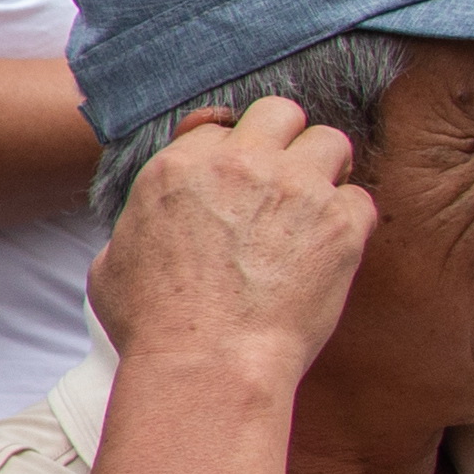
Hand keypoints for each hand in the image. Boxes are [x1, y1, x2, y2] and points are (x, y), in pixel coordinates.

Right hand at [89, 95, 371, 383]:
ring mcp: (295, 189)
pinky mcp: (339, 224)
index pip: (216, 126)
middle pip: (279, 112)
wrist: (208, 361)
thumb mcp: (111, 263)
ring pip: (331, 141)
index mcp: (178, 167)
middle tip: (284, 179)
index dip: (229, 154)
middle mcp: (238, 164)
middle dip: (284, 140)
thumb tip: (142, 230)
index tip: (235, 180)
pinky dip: (350, 220)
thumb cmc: (154, 324)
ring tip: (316, 206)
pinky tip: (333, 247)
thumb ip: (135, 228)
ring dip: (325, 169)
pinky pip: (361, 199)